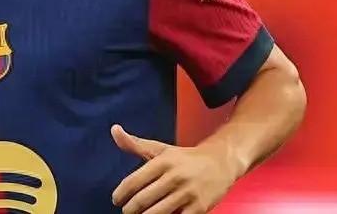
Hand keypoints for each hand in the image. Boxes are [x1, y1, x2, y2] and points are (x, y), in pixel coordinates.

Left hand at [110, 124, 238, 213]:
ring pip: (157, 213)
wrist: (221, 162)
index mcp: (163, 161)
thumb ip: (135, 144)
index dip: (121, 194)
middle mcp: (174, 176)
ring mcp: (187, 193)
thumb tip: (114, 130)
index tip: (117, 200)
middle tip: (128, 211)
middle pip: (142, 200)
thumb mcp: (161, 149)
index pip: (133, 181)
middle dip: (130, 210)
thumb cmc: (186, 158)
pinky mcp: (199, 208)